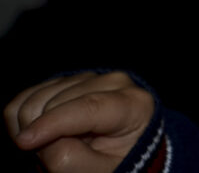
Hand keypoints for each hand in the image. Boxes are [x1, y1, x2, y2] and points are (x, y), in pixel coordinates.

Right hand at [4, 71, 154, 172]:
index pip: (90, 106)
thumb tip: (36, 137)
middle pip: (56, 102)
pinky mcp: (68, 80)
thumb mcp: (99, 171)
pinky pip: (27, 96)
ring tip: (50, 146)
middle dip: (42, 134)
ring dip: (30, 127)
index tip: (24, 143)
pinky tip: (39, 134)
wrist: (116, 155)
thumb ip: (69, 157)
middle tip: (51, 157)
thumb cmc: (113, 164)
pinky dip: (22, 118)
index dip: (53, 123)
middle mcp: (114, 82)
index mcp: (134, 105)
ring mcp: (90, 78)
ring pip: (37, 97)